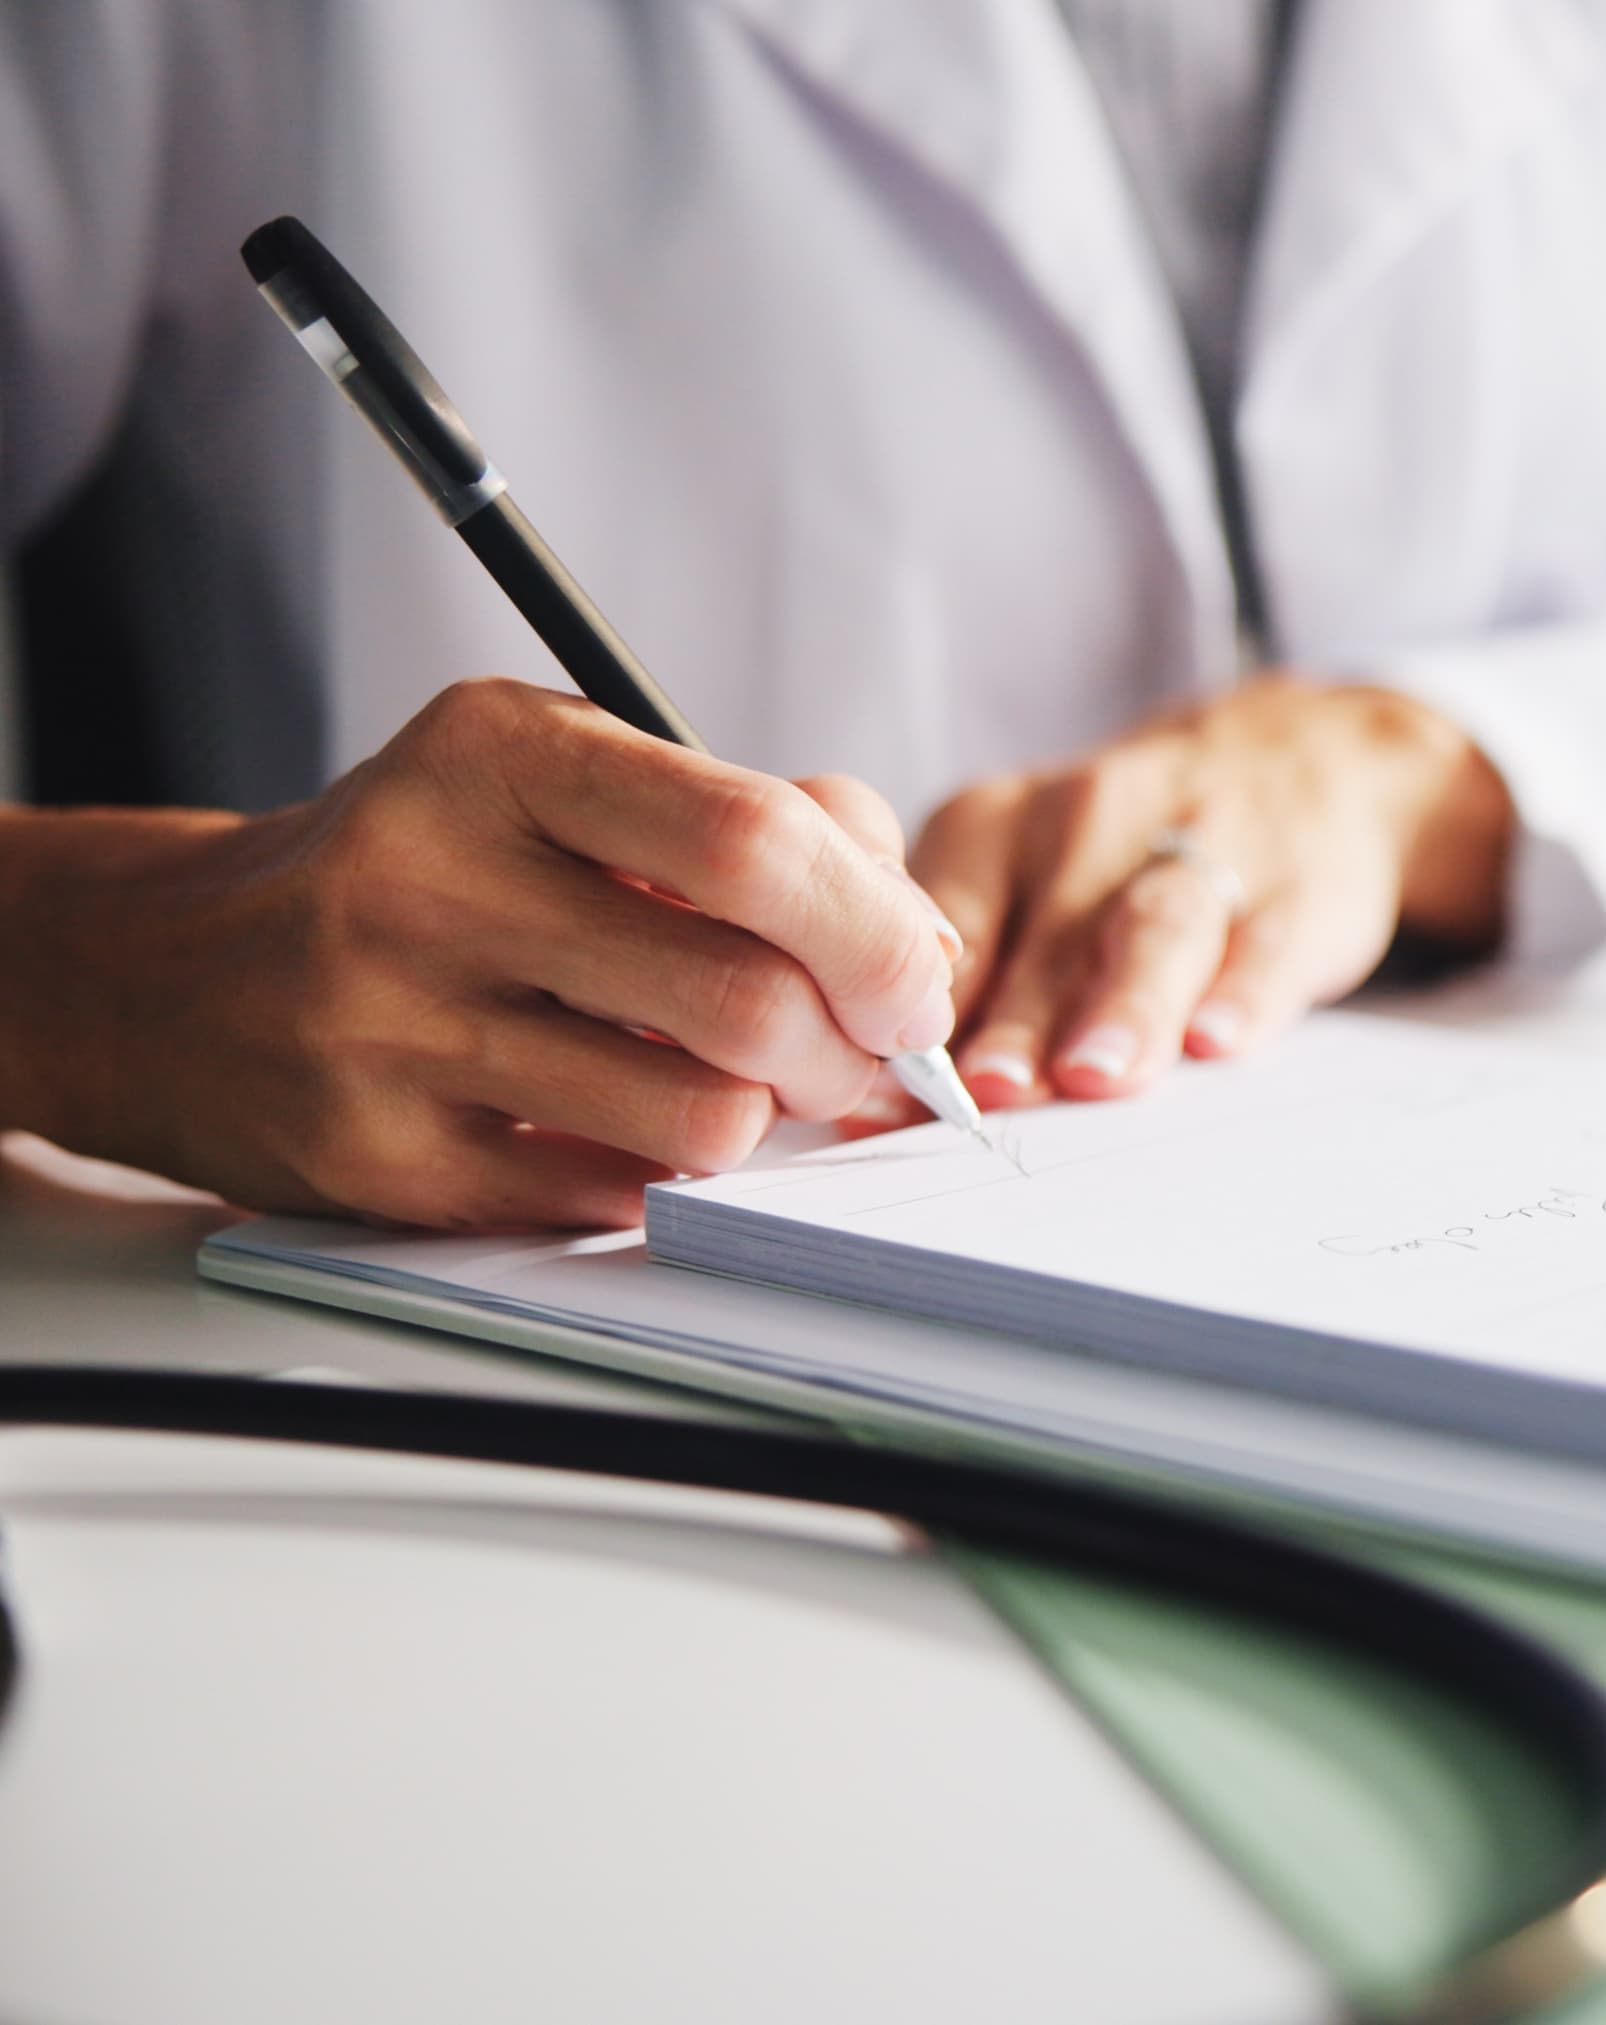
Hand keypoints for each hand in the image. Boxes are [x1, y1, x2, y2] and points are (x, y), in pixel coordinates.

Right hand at [0, 679, 959, 1228]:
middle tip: (853, 1054)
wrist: (178, 973)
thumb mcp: (572, 779)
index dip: (877, 928)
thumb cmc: (433, 866)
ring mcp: (391, 1029)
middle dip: (848, 1048)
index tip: (913, 980)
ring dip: (763, 1118)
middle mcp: (428, 881)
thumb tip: (920, 941)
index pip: (754, 842)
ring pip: (698, 1118)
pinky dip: (661, 1172)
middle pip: (747, 997)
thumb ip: (762, 824)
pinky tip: (624, 1122)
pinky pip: (612, 1197)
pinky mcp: (378, 1159)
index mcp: (497, 756)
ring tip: (737, 1083)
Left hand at [907, 677, 1510, 1113]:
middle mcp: (1088, 826)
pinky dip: (1243, 992)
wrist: (1298, 760)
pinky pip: (1266, 941)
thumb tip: (875, 1109)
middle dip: (1019, 1018)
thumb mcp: (1024, 875)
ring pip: (1154, 929)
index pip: (949, 926)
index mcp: (996, 828)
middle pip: (1049, 935)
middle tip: (987, 1091)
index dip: (923, 1010)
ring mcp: (1200, 849)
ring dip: (1124, 1005)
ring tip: (1097, 1074)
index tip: (898, 1088)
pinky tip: (1220, 1038)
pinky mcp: (1296, 889)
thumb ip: (966, 985)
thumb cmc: (1124, 853)